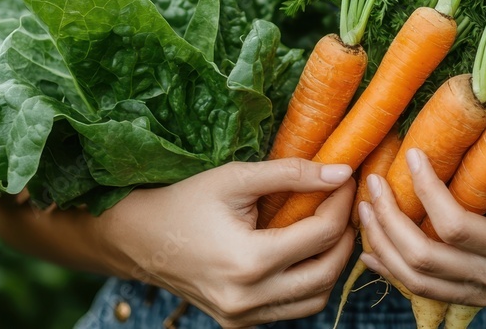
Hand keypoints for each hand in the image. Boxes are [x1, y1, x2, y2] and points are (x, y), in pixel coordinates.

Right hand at [98, 158, 355, 327]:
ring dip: (330, 264)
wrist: (138, 238)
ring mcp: (243, 317)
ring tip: (328, 228)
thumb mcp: (236, 178)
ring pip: (315, 299)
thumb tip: (342, 172)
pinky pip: (291, 310)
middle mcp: (249, 298)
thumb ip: (291, 174)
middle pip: (327, 271)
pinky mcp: (238, 323)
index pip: (322, 234)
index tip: (347, 179)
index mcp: (250, 261)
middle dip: (345, 236)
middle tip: (344, 205)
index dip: (341, 203)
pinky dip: (307, 284)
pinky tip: (303, 253)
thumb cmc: (186, 201)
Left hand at [358, 148, 485, 306]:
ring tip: (365, 209)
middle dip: (391, 220)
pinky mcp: (466, 296)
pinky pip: (419, 290)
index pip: (456, 227)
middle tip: (373, 184)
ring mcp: (480, 293)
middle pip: (426, 258)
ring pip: (416, 280)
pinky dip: (389, 269)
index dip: (428, 191)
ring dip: (383, 244)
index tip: (412, 154)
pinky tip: (369, 248)